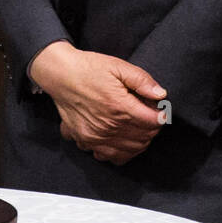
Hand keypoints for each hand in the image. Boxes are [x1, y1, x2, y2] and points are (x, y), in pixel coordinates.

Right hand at [30, 41, 167, 165]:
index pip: (152, 122)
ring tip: (138, 127)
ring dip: (139, 141)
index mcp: (119, 106)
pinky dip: (120, 152)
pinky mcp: (85, 141)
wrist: (60, 75)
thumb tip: (161, 94)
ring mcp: (95, 137)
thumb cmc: (89, 68)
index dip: (161, 116)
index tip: (160, 110)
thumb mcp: (118, 66)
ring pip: (130, 150)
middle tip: (149, 116)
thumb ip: (142, 80)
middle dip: (152, 128)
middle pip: (144, 138)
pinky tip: (121, 139)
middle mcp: (108, 126)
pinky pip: (109, 156)